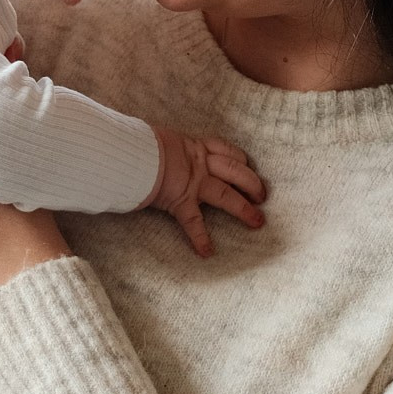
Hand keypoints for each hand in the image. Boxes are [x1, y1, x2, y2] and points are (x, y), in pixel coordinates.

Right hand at [147, 126, 265, 257]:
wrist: (129, 153)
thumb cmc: (140, 145)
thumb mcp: (159, 141)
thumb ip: (167, 149)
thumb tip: (160, 151)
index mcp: (196, 147)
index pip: (228, 151)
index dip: (242, 160)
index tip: (250, 167)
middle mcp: (200, 164)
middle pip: (236, 171)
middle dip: (253, 184)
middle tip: (263, 196)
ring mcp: (193, 183)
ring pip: (226, 194)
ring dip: (244, 209)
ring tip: (257, 221)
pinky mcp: (181, 200)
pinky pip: (194, 222)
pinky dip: (200, 238)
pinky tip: (207, 252)